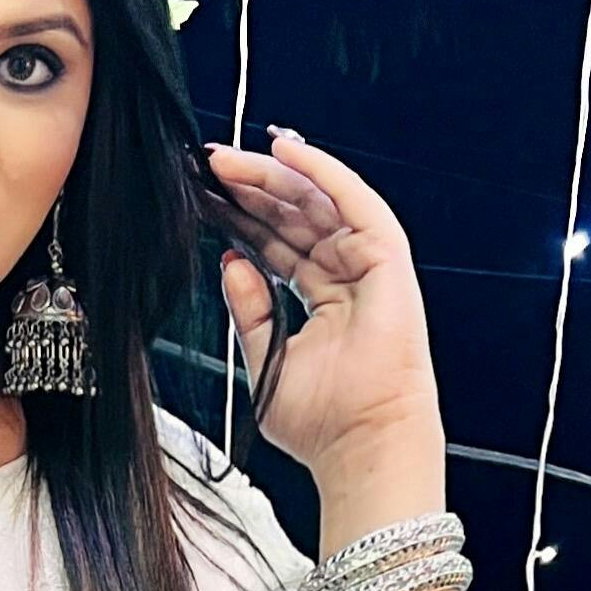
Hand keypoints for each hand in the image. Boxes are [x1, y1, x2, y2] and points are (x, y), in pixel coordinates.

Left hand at [206, 128, 442, 476]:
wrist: (360, 442)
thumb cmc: (320, 421)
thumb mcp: (265, 358)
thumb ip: (248, 309)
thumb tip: (230, 261)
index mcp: (321, 300)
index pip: (277, 246)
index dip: (242, 219)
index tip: (203, 199)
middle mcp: (346, 277)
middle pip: (293, 218)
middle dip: (250, 190)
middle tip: (208, 167)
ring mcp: (368, 264)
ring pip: (317, 203)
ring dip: (274, 175)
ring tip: (228, 160)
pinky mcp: (387, 256)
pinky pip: (352, 200)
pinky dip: (322, 171)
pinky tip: (288, 149)